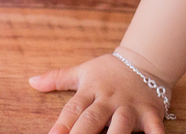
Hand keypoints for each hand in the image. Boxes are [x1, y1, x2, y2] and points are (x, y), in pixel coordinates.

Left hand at [29, 53, 169, 133]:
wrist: (146, 59)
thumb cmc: (110, 70)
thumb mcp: (83, 71)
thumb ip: (57, 78)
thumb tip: (31, 81)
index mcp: (91, 90)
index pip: (73, 109)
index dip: (62, 124)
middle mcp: (109, 99)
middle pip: (93, 119)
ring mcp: (130, 107)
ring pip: (121, 125)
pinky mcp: (150, 113)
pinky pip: (154, 128)